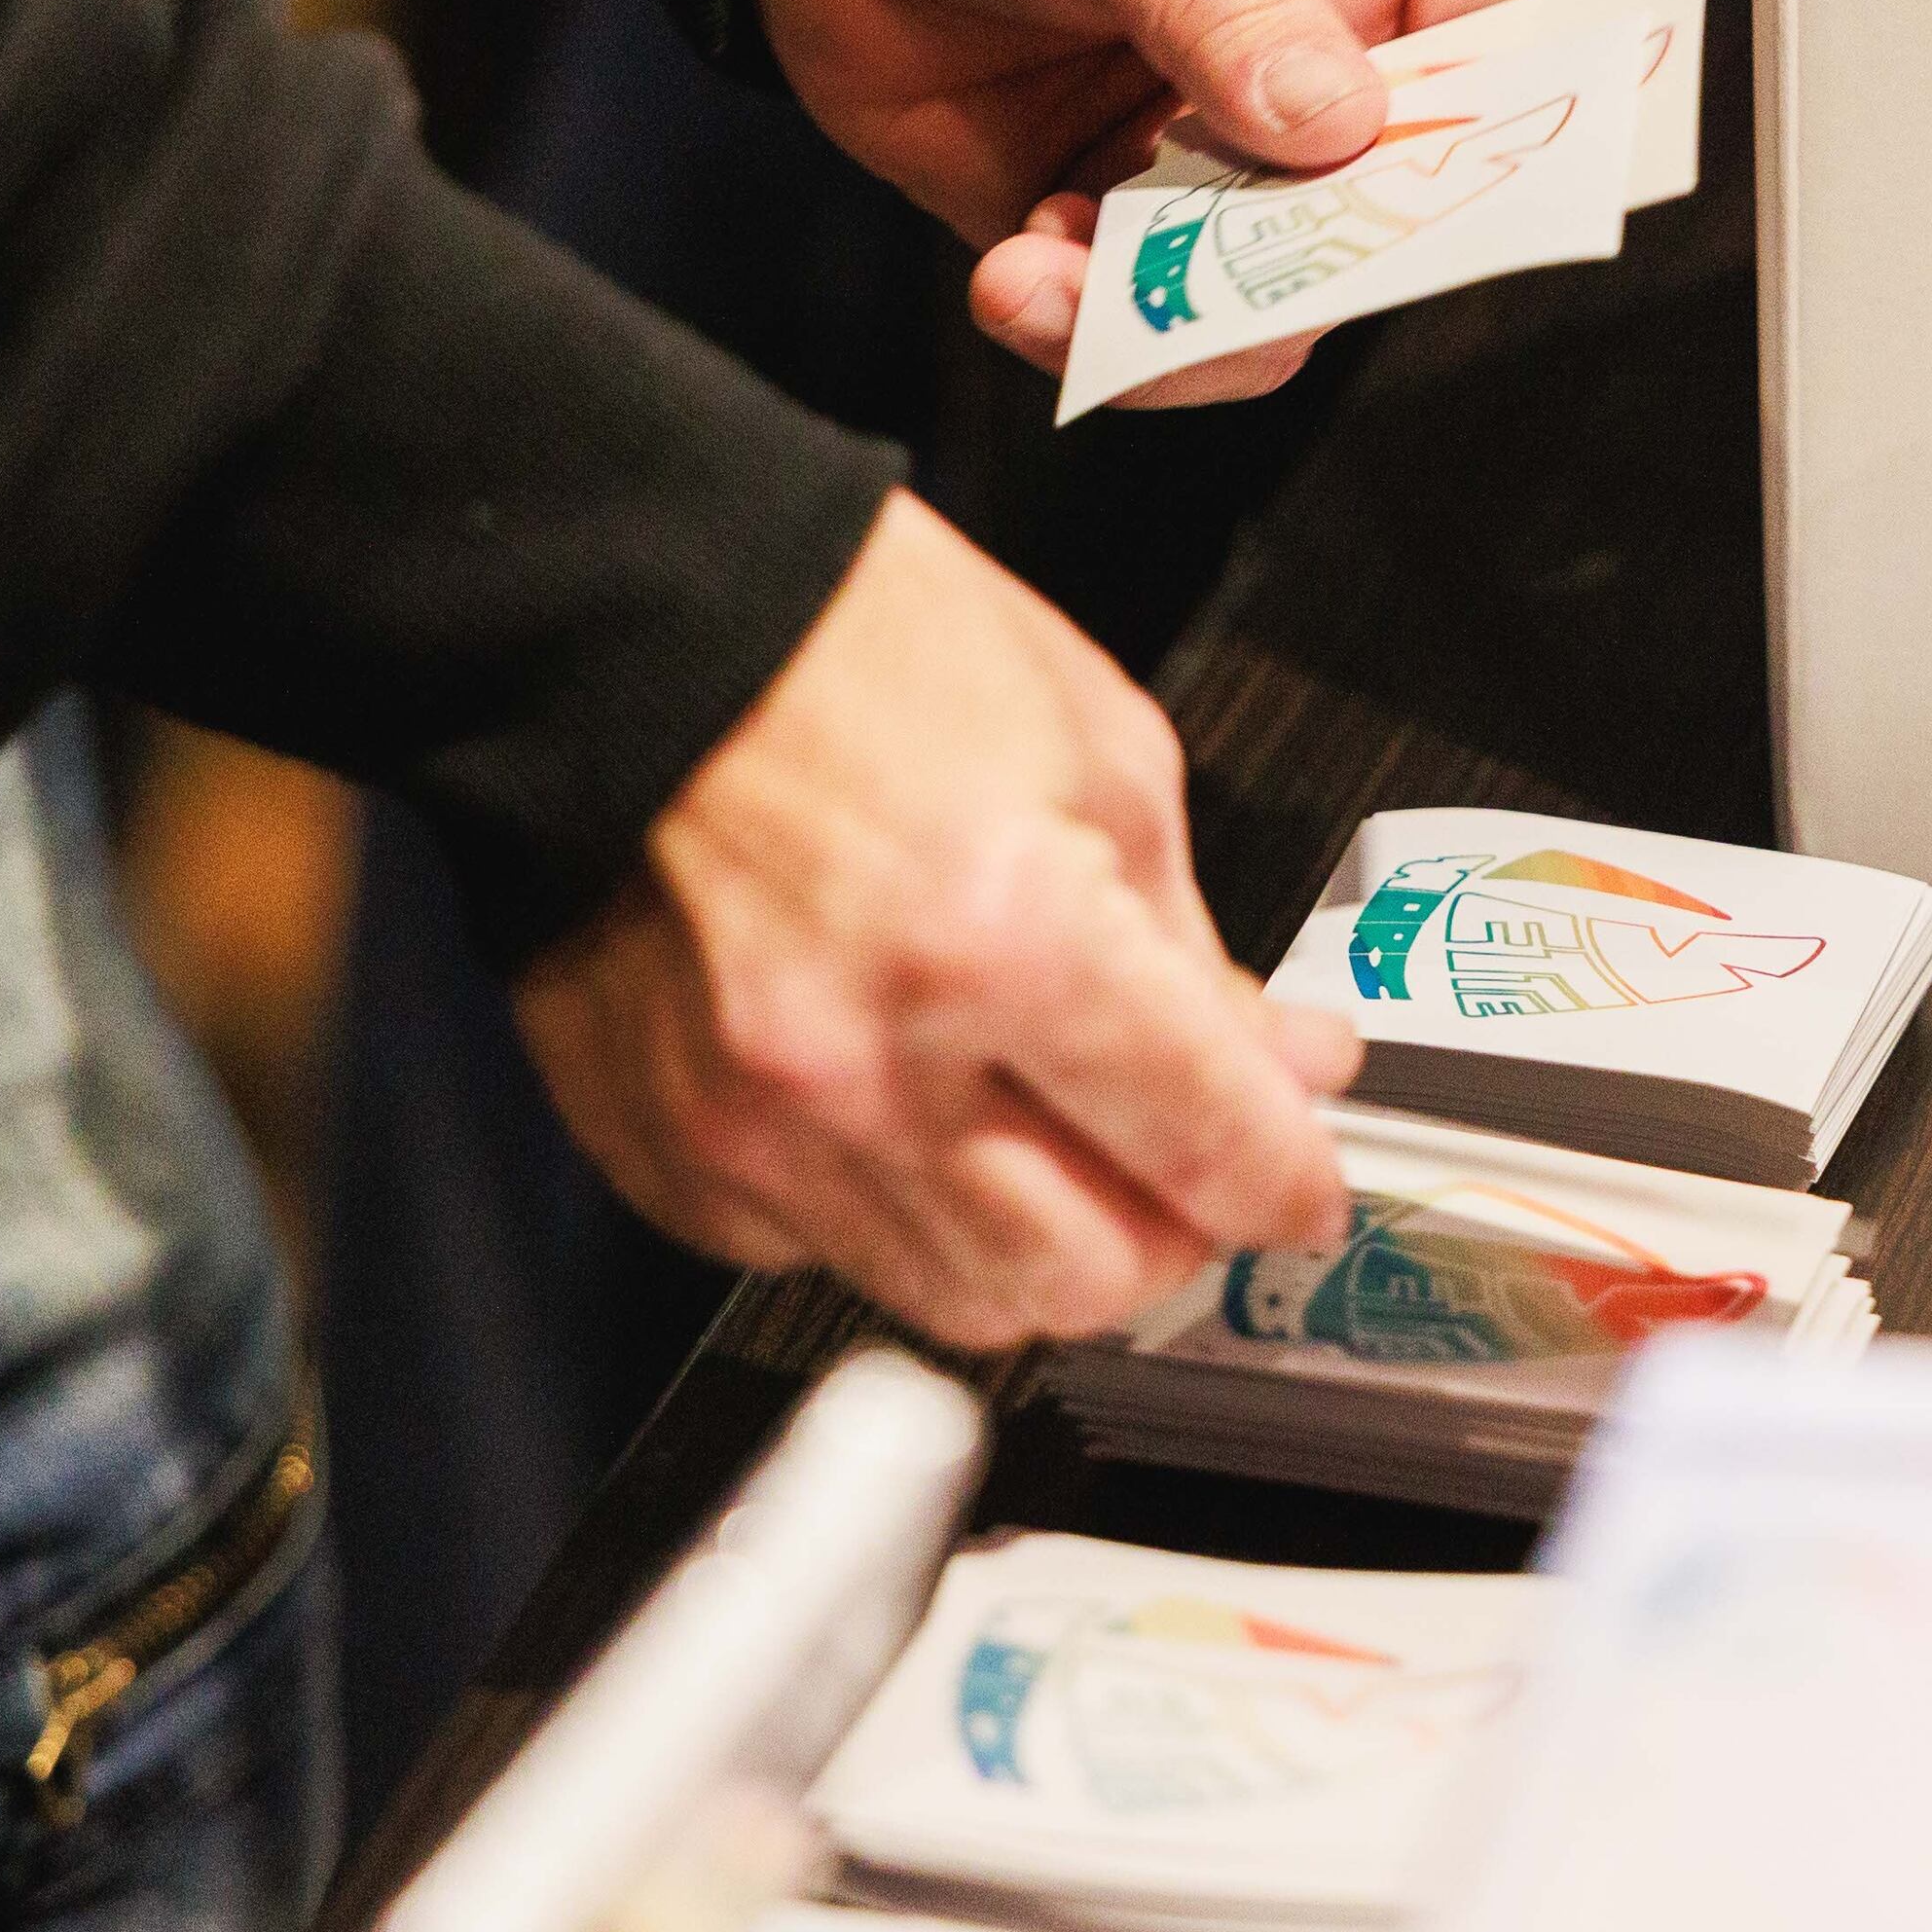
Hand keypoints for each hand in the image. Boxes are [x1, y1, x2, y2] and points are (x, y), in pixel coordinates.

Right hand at [512, 493, 1360, 1346]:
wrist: (627, 632)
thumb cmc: (851, 652)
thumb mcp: (1098, 755)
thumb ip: (1197, 949)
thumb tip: (1283, 1065)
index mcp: (1006, 934)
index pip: (1206, 1145)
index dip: (1289, 1183)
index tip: (1303, 1188)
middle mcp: (873, 1059)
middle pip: (1088, 1279)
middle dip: (1164, 1232)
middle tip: (1175, 1160)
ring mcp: (758, 1125)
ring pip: (960, 1299)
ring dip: (1032, 1238)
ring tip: (1036, 1124)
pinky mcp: (675, 1155)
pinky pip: (822, 1255)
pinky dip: (890, 1207)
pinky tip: (899, 1102)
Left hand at [748, 0, 1571, 405]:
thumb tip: (1341, 128)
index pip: (1528, 40)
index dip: (1527, 136)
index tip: (1464, 209)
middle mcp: (1330, 46)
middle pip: (1406, 211)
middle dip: (1317, 264)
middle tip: (1222, 274)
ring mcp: (1224, 145)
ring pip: (1280, 299)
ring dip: (1176, 320)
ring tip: (1050, 277)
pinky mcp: (1115, 218)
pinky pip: (1148, 323)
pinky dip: (1085, 326)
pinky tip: (1012, 269)